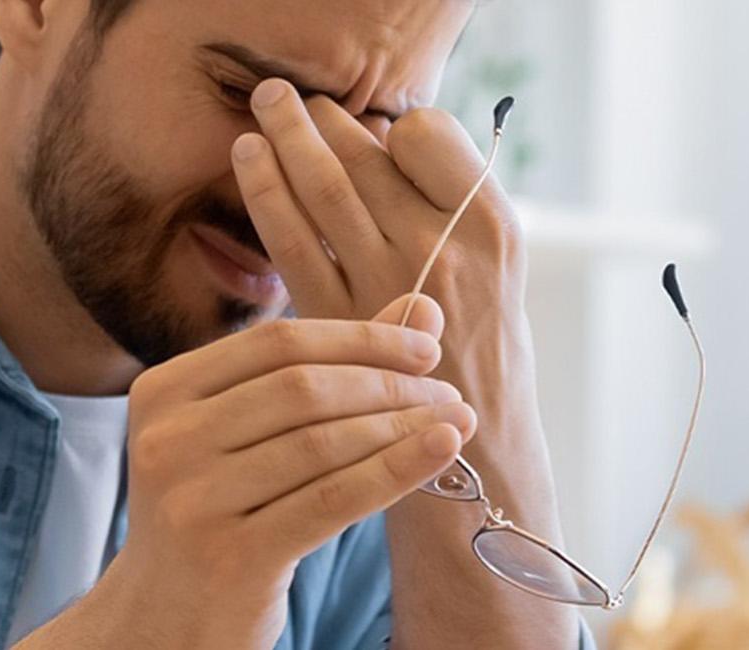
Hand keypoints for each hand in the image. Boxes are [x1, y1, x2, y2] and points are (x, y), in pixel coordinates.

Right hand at [24, 295, 471, 648]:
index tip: (425, 347)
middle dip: (388, 382)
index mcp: (162, 393)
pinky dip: (395, 470)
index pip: (277, 342)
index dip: (360, 337)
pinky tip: (440, 452)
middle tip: (447, 390)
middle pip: (302, 387)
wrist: (166, 618)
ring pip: (322, 442)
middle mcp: (167, 441)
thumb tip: (421, 309)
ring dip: (402, 426)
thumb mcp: (249, 437)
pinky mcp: (231, 556)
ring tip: (454, 422)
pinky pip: (333, 500)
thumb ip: (325, 369)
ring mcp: (193, 500)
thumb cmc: (218, 515)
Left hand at [230, 79, 525, 338]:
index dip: (393, 126)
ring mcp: (390, 283)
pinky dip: (266, 193)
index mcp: (493, 226)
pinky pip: (293, 240)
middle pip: (367, 156)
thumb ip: (451, 212)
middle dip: (320, 117)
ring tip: (264, 106)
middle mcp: (443, 247)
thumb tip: (383, 143)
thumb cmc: (485, 358)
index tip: (371, 127)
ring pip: (324, 187)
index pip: (427, 135)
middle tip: (286, 94)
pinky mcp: (340, 319)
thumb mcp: (499, 274)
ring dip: (286, 138)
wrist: (478, 455)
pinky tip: (248, 162)